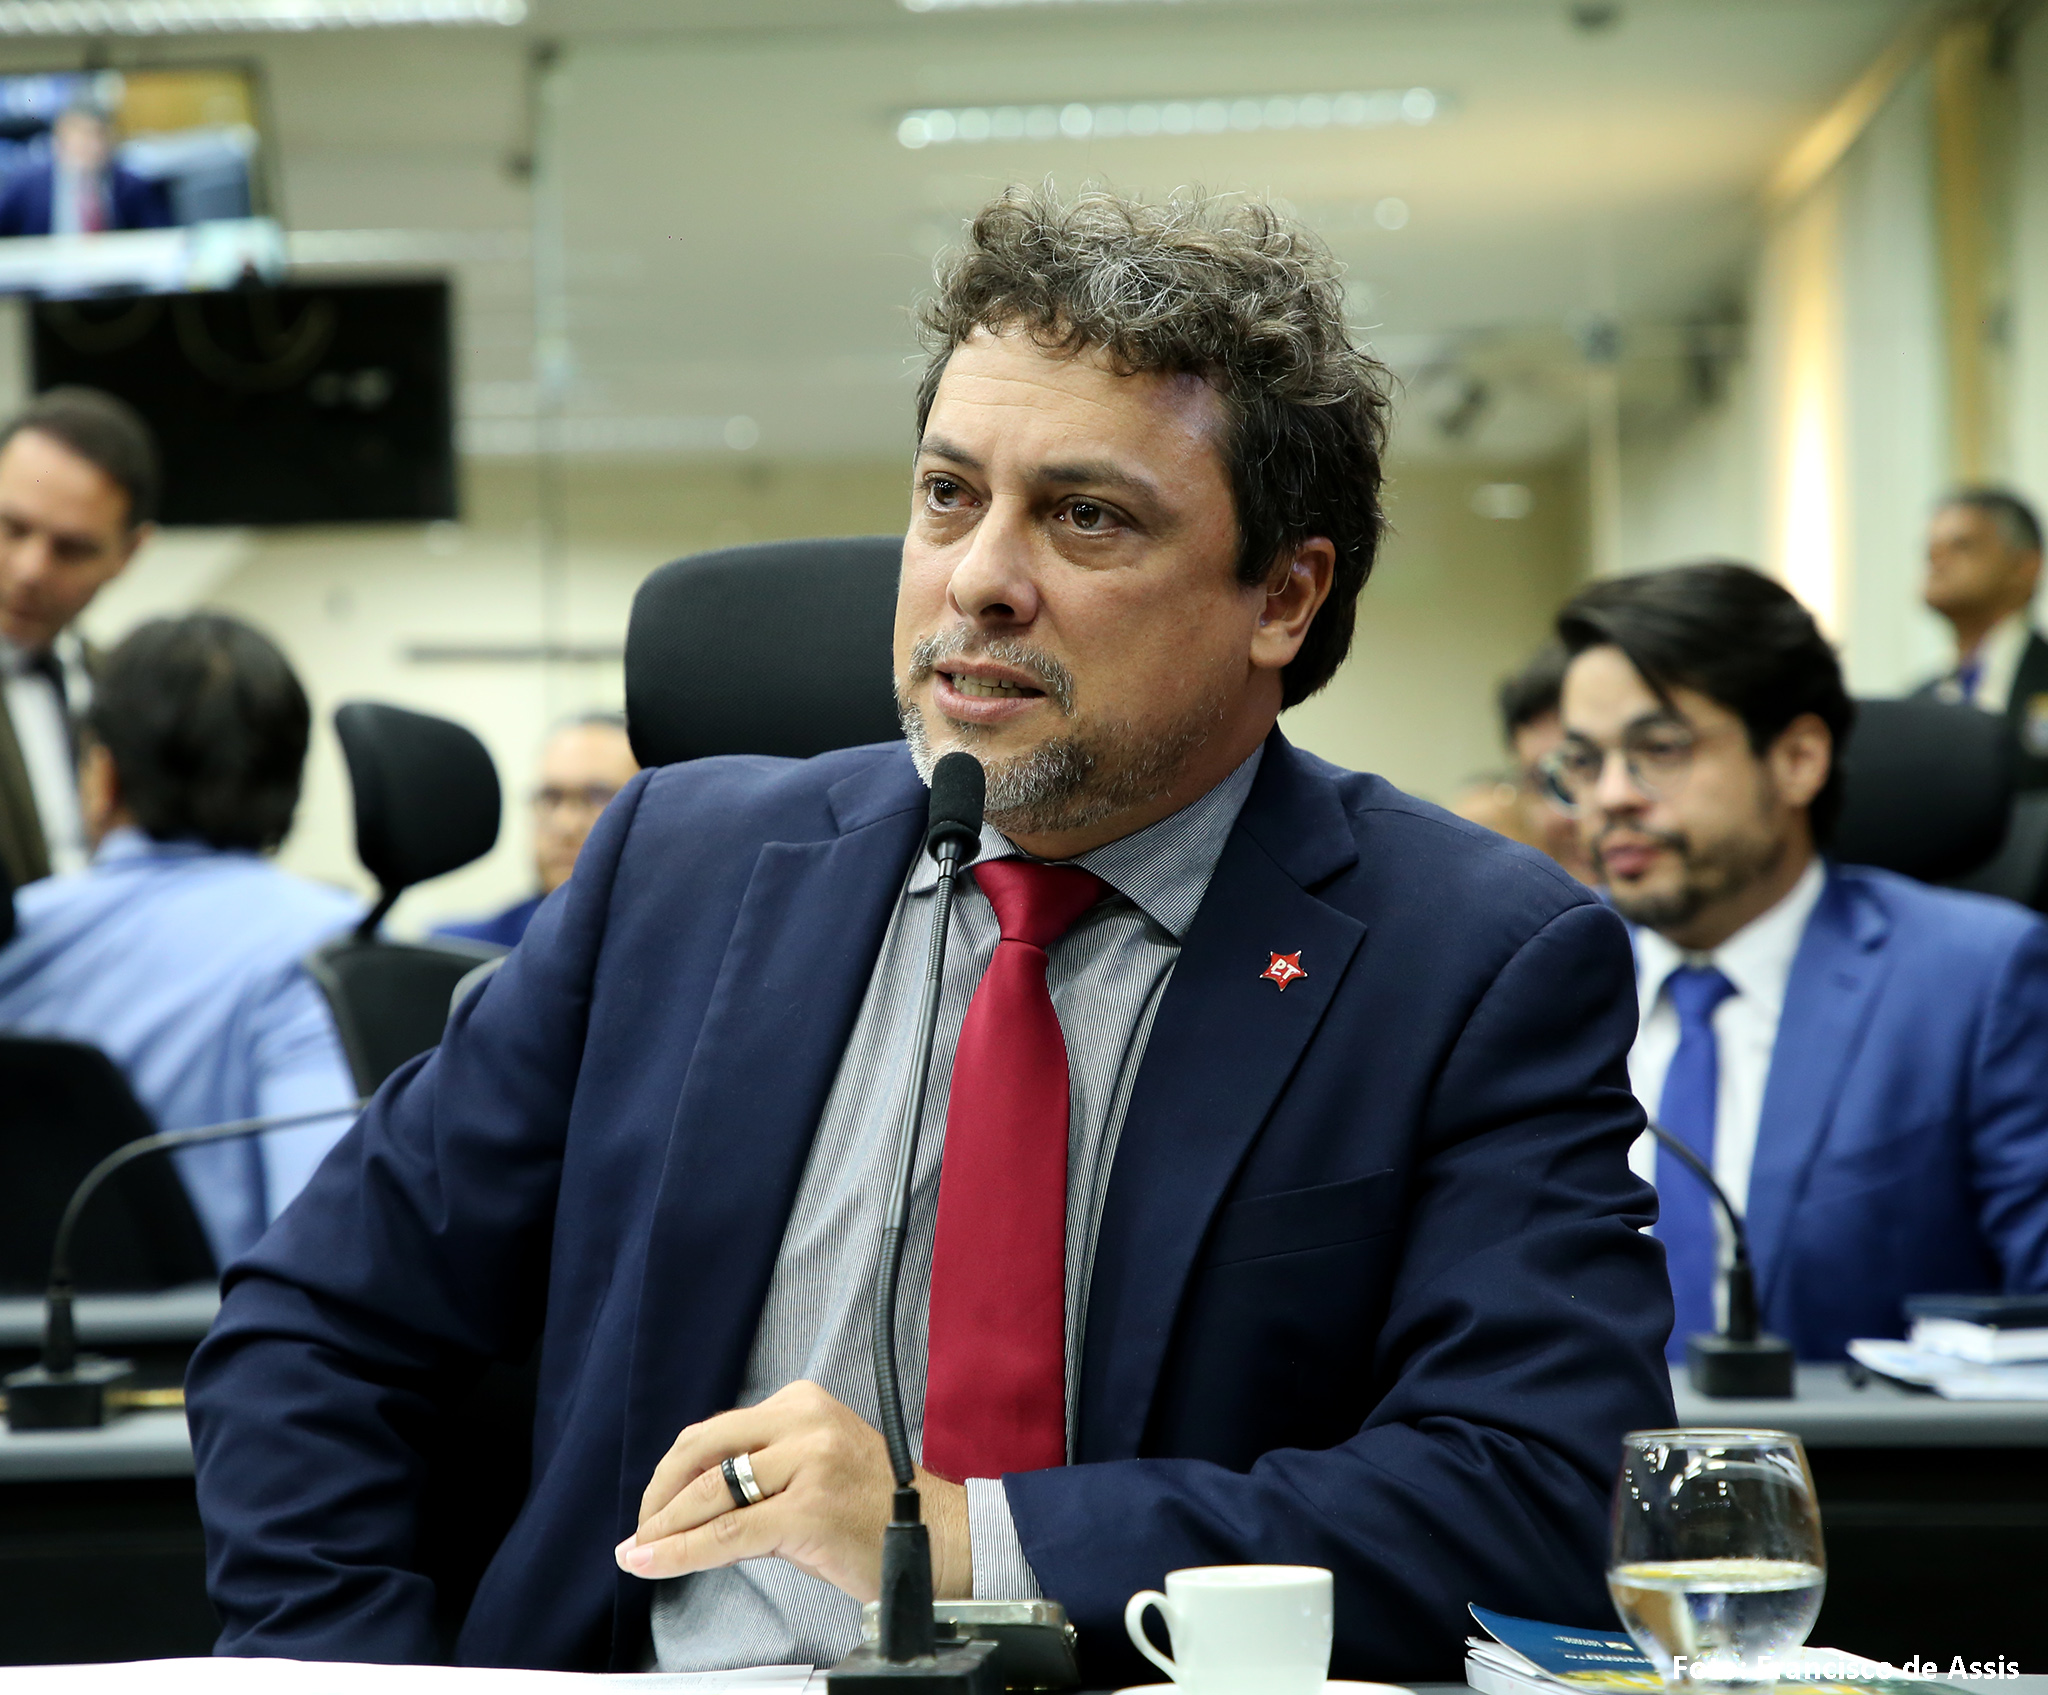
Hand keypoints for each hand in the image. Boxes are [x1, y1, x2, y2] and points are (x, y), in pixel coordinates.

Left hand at [615, 1379, 971, 1602]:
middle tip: (641, 1531)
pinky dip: (681, 1552)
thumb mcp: (816, 1464)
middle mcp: (804, 1422)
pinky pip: (727, 1533)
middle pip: (703, 1453)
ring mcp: (809, 1464)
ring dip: (663, 1529)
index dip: (673, 1472)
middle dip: (659, 1496)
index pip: (716, 1431)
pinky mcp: (809, 1511)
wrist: (939, 1540)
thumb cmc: (875, 1509)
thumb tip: (689, 1496)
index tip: (653, 1504)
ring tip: (640, 1551)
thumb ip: (763, 1464)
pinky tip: (654, 1562)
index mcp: (802, 1402)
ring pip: (709, 1496)